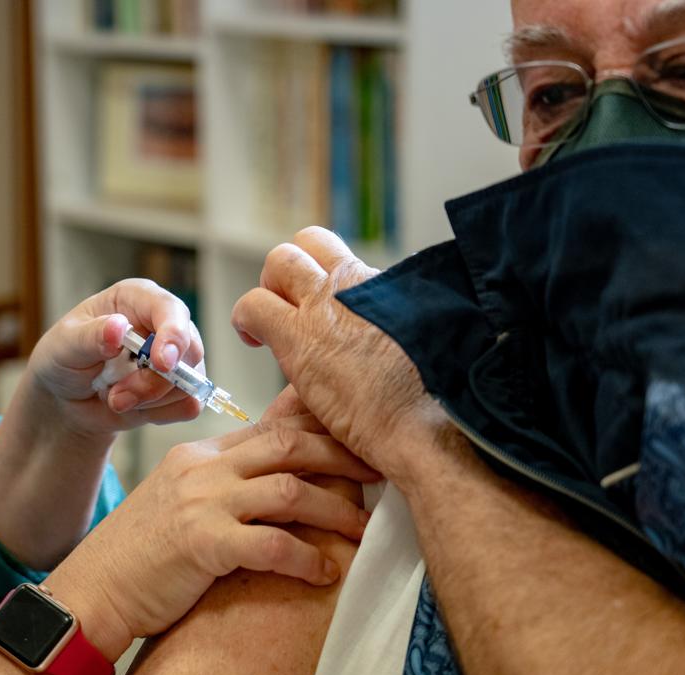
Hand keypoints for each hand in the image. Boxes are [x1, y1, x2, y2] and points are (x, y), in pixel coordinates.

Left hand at [25, 278, 204, 435]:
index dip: (173, 334)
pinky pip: (189, 405)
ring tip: (114, 399)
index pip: (170, 309)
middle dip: (153, 382)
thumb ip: (90, 336)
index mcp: (136, 299)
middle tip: (116, 397)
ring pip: (189, 383)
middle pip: (188, 351)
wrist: (66, 399)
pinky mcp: (178, 388)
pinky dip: (159, 413)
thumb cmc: (64, 360)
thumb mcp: (64, 345)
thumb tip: (118, 327)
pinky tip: (134, 407)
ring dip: (149, 400)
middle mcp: (162, 323)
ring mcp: (175, 357)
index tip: (161, 363)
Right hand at [44, 415, 379, 659]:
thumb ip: (222, 482)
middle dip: (341, 458)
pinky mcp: (202, 544)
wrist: (94, 588)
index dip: (319, 432)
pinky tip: (325, 573)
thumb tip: (274, 481)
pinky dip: (306, 559)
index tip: (354, 443)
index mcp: (200, 454)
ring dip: (336, 512)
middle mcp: (203, 468)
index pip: (271, 428)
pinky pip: (271, 545)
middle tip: (377, 472)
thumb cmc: (140, 554)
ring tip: (361, 529)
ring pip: (289, 491)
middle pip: (288, 445)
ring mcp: (202, 503)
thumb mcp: (180, 500)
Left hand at [230, 227, 442, 477]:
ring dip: (269, 287)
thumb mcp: (426, 347)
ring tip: (269, 324)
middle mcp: (359, 282)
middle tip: (289, 306)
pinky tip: (253, 340)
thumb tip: (382, 348)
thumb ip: (397, 333)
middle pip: (312, 241)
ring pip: (280, 260)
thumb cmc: (438, 402)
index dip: (328, 275)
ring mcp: (327, 303)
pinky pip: (253, 305)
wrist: (433, 422)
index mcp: (391, 286)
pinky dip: (246, 319)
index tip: (326, 306)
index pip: (346, 257)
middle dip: (294, 270)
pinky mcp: (299, 334)